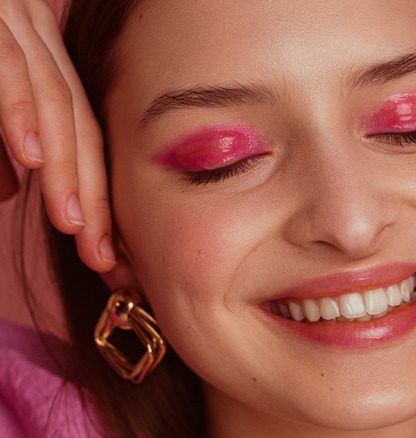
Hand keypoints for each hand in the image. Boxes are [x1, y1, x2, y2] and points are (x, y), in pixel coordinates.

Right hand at [0, 0, 113, 270]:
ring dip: (65, 168)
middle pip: (81, 127)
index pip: (84, 136)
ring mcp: (10, 26)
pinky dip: (17, 114)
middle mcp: (38, 42)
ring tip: (74, 224)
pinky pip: (3, 68)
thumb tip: (13, 190)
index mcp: (43, 59)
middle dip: (96, 197)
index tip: (107, 251)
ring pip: (53, 102)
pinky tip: (31, 159)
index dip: (99, 195)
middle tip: (105, 256)